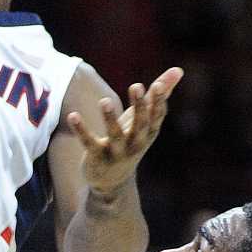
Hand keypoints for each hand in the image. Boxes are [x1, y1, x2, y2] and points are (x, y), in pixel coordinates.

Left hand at [67, 67, 182, 196]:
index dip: (158, 101)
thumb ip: (160, 94)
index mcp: (149, 132)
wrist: (113, 182)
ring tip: (104, 100)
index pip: (157, 115)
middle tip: (137, 86)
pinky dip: (81, 130)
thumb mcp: (145, 119)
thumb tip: (179, 69)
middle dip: (139, 106)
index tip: (157, 85)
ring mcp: (117, 152)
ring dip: (110, 118)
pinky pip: (89, 143)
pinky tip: (73, 115)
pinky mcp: (98, 158)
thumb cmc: (131, 140)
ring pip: (115, 135)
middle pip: (140, 124)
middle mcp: (136, 143)